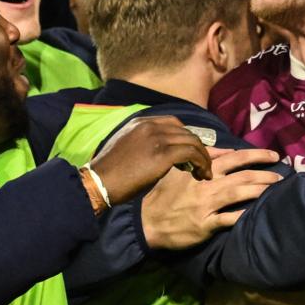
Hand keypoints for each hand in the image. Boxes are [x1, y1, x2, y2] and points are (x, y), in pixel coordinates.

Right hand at [90, 116, 214, 203]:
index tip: (190, 154)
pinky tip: (201, 174)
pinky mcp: (163, 153)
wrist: (100, 181)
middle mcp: (150, 125)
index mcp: (140, 122)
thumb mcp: (125, 147)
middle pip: (186, 132)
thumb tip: (159, 152)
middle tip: (201, 165)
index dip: (186, 138)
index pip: (174, 123)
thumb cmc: (110, 172)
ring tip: (204, 173)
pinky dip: (201, 163)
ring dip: (203, 158)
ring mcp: (157, 138)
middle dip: (198, 148)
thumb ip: (143, 142)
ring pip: (192, 141)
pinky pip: (192, 153)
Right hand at [141, 147, 280, 248]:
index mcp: (200, 168)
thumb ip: (202, 158)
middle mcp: (206, 184)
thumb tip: (226, 150)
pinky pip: (229, 219)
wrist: (145, 221)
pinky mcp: (205, 224)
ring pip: (239, 193)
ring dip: (260, 189)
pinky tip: (257, 213)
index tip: (271, 155)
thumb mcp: (178, 169)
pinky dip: (243, 215)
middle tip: (282, 172)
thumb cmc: (163, 194)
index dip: (255, 155)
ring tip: (276, 188)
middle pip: (242, 174)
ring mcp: (206, 205)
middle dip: (265, 171)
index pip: (233, 157)